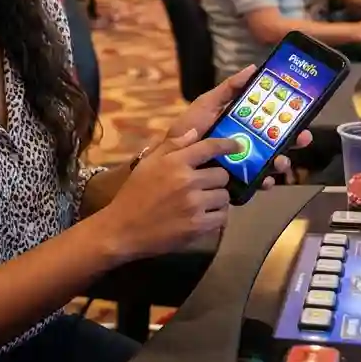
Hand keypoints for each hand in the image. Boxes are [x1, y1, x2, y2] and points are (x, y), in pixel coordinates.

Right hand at [95, 129, 237, 260]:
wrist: (123, 229)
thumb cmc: (134, 194)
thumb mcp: (147, 163)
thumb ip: (172, 146)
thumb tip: (195, 132)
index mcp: (174, 162)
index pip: (210, 147)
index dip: (228, 145)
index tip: (237, 146)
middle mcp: (187, 181)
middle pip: (222, 175)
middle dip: (216, 179)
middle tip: (206, 185)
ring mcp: (194, 205)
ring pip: (224, 196)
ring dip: (217, 198)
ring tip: (204, 202)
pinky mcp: (198, 226)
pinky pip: (222, 217)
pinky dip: (216, 216)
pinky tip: (203, 216)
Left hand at [167, 65, 310, 189]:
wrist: (168, 161)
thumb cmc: (188, 130)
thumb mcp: (207, 106)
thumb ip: (227, 90)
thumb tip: (252, 69)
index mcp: (242, 124)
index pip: (270, 120)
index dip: (288, 118)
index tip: (301, 113)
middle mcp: (247, 144)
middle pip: (277, 141)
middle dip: (293, 140)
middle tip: (302, 138)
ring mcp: (243, 164)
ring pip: (271, 162)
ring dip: (281, 161)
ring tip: (281, 160)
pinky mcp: (237, 182)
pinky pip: (256, 182)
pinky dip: (265, 181)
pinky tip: (266, 179)